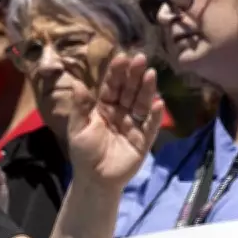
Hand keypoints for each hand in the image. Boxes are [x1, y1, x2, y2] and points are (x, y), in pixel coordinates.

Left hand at [67, 53, 162, 187]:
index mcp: (103, 108)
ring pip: (141, 104)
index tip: (122, 57)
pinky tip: (159, 103)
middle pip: (129, 91)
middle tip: (140, 58)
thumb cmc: (84, 153)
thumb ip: (80, 107)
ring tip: (151, 73)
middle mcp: (120, 113)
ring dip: (147, 89)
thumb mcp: (78, 128)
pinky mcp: (144, 140)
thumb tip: (77, 83)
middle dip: (134, 75)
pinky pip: (151, 126)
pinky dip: (155, 115)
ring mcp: (133, 125)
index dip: (116, 73)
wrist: (94, 179)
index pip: (111, 87)